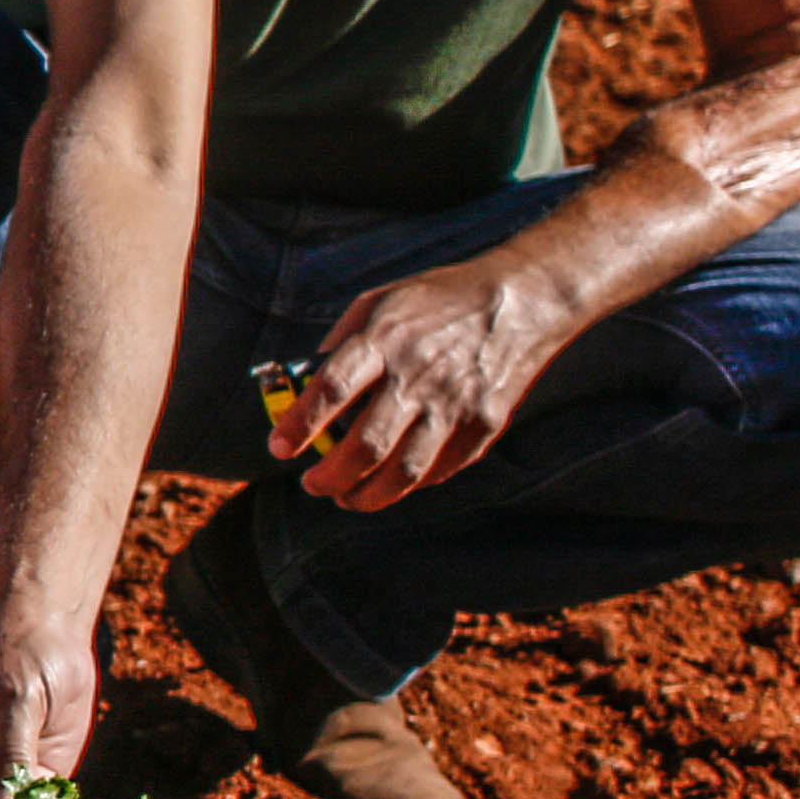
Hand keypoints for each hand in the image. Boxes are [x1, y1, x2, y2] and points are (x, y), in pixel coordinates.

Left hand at [277, 260, 571, 514]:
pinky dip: (410, 485)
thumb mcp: (381, 300)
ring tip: (346, 498)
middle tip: (312, 485)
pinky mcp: (484, 423)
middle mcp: (418, 375)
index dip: (300, 424)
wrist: (521, 300)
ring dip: (366, 495)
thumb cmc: (439, 300)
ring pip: (403, 471)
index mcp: (385, 340)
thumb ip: (342, 341)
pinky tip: (391, 483)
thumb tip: (306, 382)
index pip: (331, 389)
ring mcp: (454, 404)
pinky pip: (439, 469)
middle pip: (366, 445)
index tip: (278, 448)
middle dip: (330, 477)